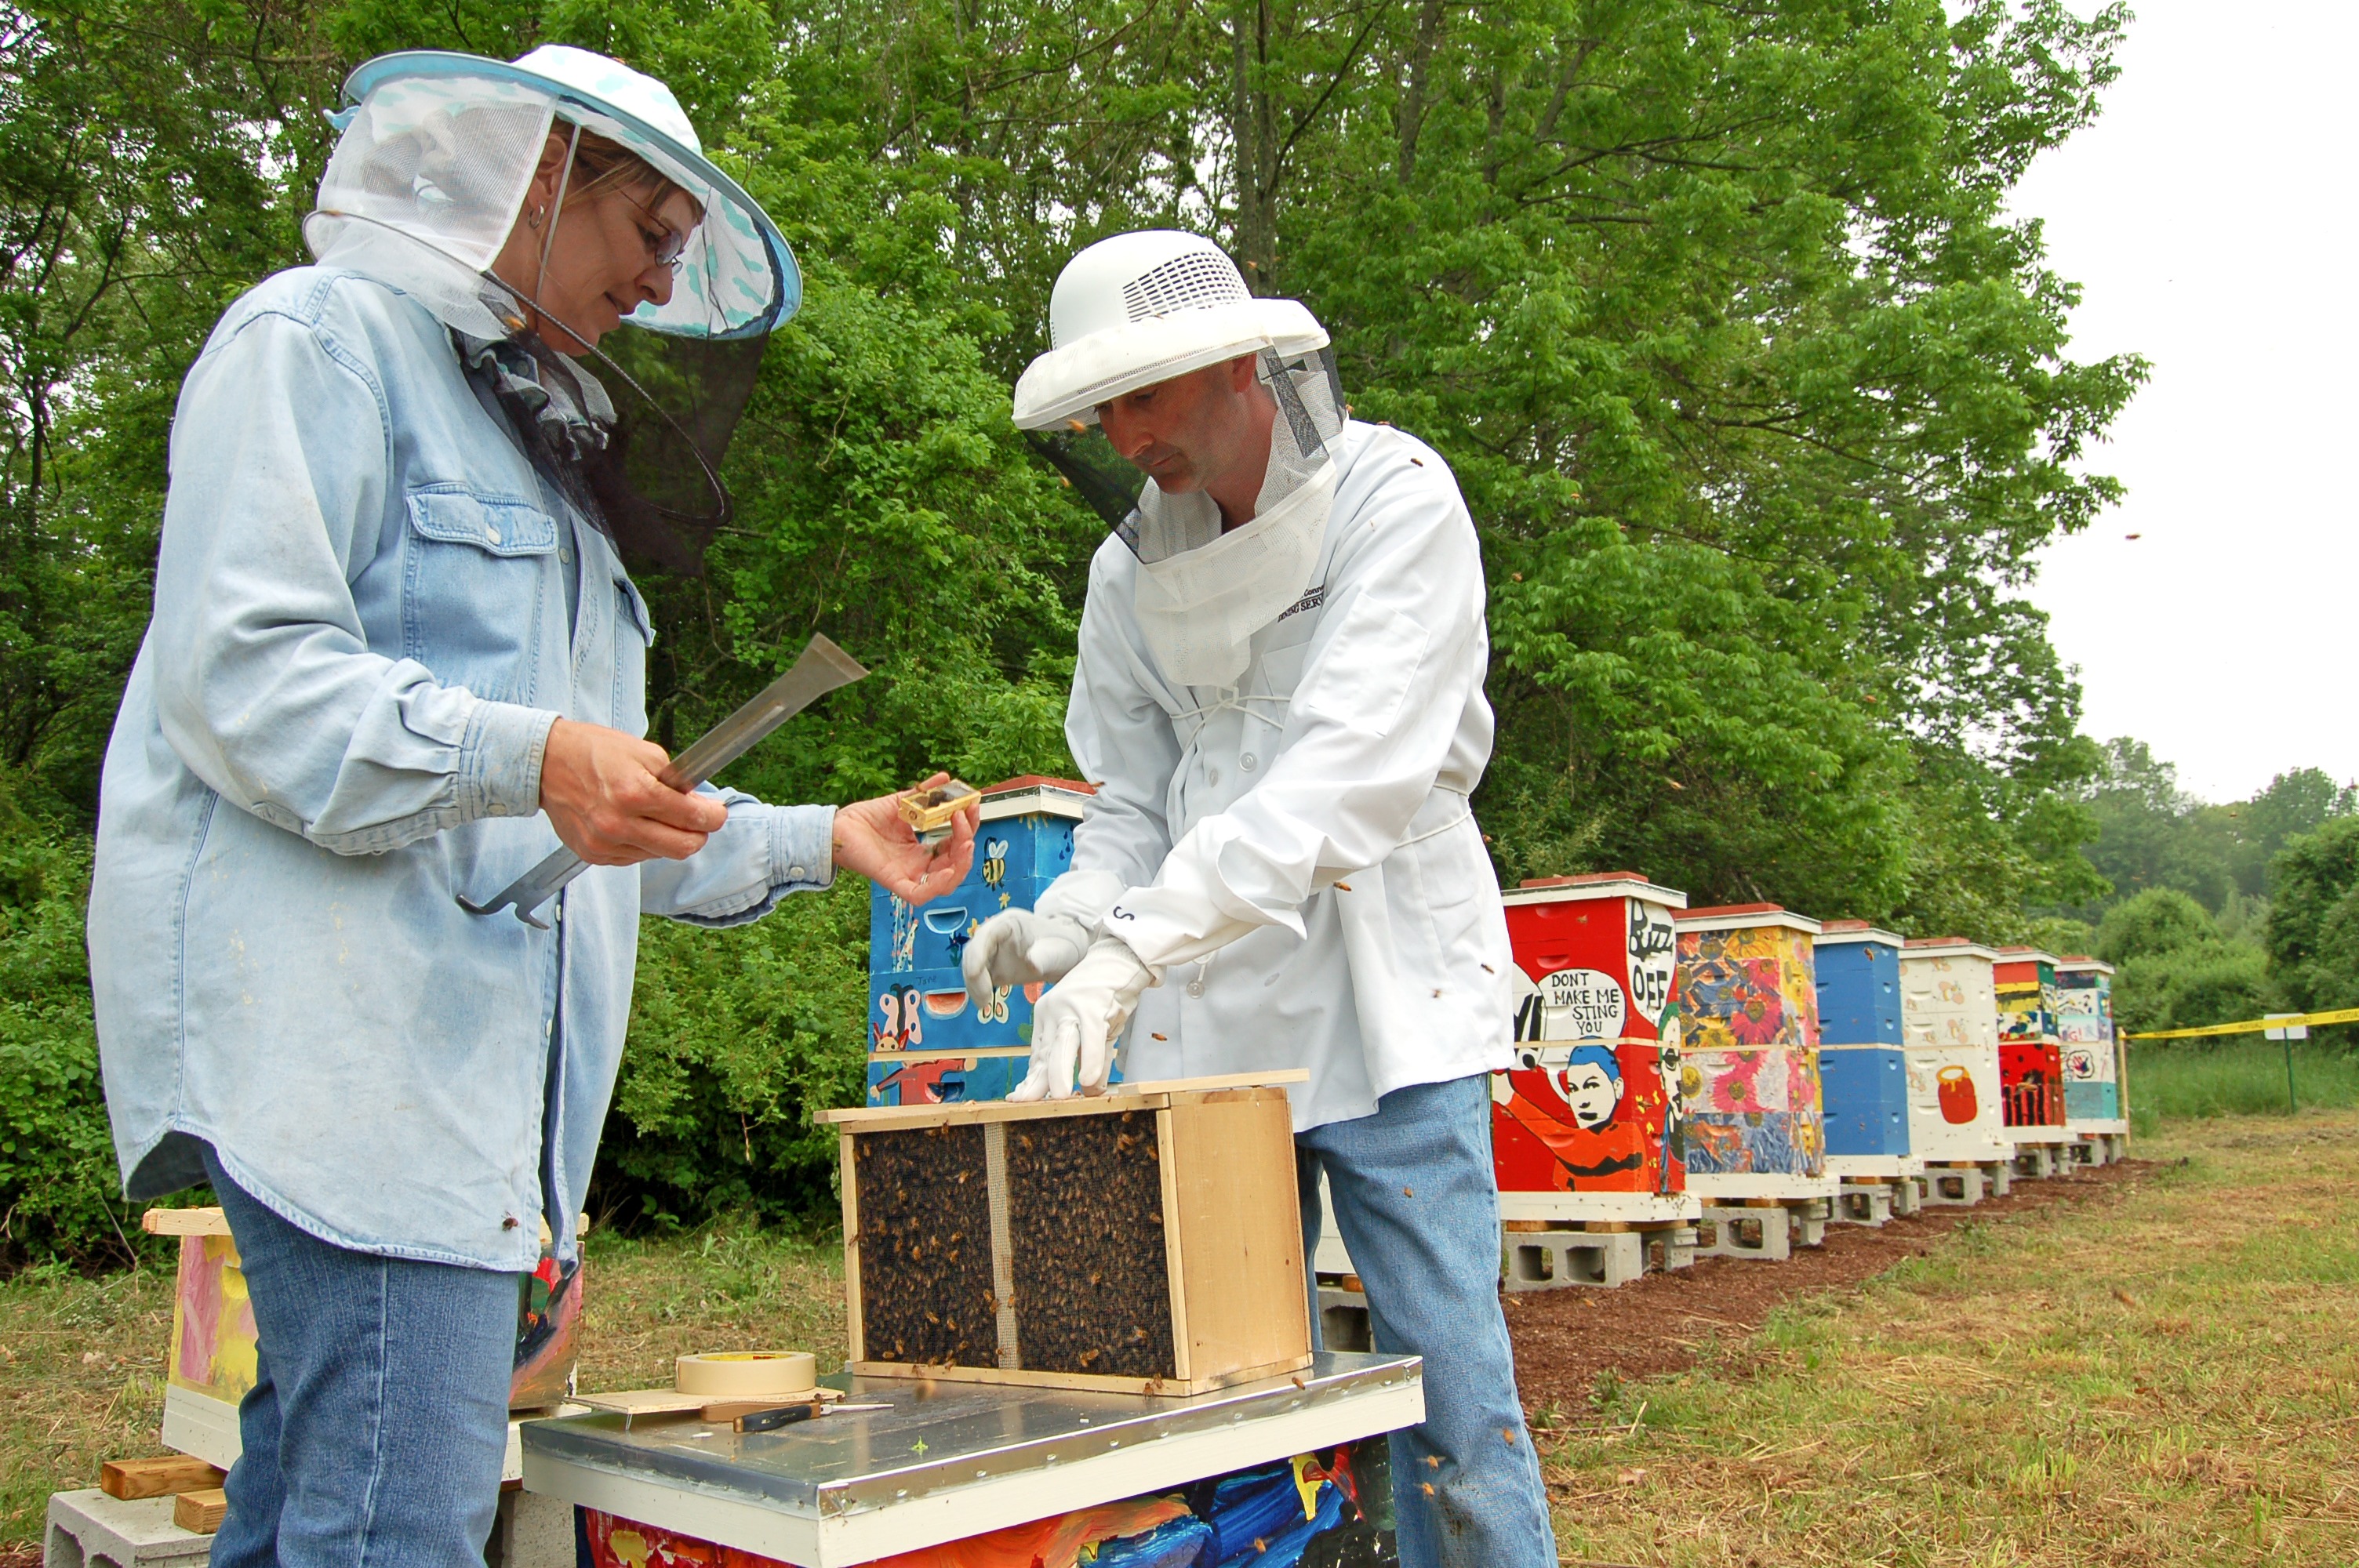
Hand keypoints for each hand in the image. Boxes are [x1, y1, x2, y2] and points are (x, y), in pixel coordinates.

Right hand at [539, 718, 726, 864]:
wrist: (547, 763)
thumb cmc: (594, 751)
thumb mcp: (643, 751)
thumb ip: (675, 780)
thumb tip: (698, 804)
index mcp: (635, 793)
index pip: (693, 818)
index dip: (714, 817)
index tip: (717, 813)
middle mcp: (619, 823)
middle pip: (682, 848)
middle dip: (697, 834)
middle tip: (697, 820)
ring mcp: (605, 843)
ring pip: (659, 855)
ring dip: (667, 838)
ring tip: (655, 815)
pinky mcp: (594, 854)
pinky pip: (634, 858)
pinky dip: (643, 844)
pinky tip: (633, 824)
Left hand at [833, 771, 976, 903]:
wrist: (838, 825)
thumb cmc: (866, 819)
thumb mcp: (903, 803)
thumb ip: (926, 794)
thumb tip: (946, 778)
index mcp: (921, 851)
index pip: (955, 847)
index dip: (967, 829)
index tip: (971, 806)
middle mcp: (918, 866)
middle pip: (956, 866)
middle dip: (967, 843)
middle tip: (965, 818)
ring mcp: (907, 876)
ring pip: (946, 884)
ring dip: (961, 864)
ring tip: (964, 841)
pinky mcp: (893, 882)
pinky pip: (920, 895)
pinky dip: (938, 885)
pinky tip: (948, 869)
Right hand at [963, 908, 1091, 1011]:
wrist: (1067, 954)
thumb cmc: (1064, 945)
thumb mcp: (1059, 950)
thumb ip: (1045, 956)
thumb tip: (1031, 964)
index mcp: (1010, 923)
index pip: (986, 934)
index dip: (977, 953)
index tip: (975, 974)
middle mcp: (996, 935)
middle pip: (973, 951)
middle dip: (974, 974)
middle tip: (984, 998)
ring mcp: (993, 951)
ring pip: (972, 965)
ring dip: (973, 985)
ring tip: (984, 1005)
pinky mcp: (994, 967)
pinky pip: (978, 978)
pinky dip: (977, 990)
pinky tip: (984, 1004)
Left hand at [1012, 935, 1158, 1101]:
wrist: (1119, 959)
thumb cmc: (1104, 998)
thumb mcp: (1090, 1031)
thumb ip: (1086, 1059)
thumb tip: (1087, 1093)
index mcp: (1046, 1017)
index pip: (1037, 1055)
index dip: (1031, 1080)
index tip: (1020, 1100)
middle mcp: (1053, 1011)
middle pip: (1045, 1053)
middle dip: (1037, 1082)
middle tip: (1025, 1104)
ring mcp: (1072, 1008)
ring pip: (1063, 1045)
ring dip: (1060, 1072)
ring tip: (1059, 1097)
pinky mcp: (1094, 1005)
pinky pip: (1092, 1037)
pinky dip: (1092, 1059)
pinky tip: (1091, 1080)